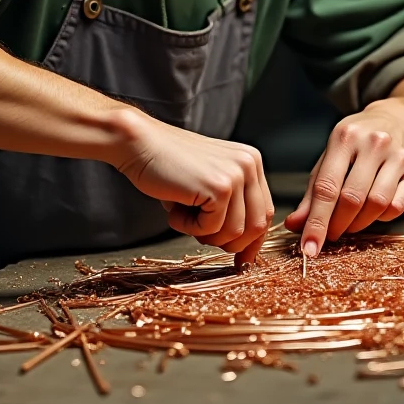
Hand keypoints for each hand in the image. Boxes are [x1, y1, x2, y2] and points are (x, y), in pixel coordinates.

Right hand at [114, 113, 274, 263]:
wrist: (139, 143)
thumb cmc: (167, 166)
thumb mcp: (209, 182)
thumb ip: (231, 206)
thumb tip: (245, 251)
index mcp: (250, 161)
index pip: (264, 212)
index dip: (253, 241)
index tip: (240, 259)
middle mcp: (249, 164)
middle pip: (257, 226)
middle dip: (230, 243)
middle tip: (200, 234)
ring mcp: (237, 174)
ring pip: (234, 233)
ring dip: (204, 234)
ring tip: (182, 213)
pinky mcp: (219, 186)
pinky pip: (212, 229)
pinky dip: (189, 228)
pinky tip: (174, 208)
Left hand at [284, 100, 403, 256]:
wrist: (399, 119)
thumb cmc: (357, 142)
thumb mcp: (330, 157)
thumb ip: (313, 192)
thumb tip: (294, 225)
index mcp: (344, 137)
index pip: (326, 186)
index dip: (316, 221)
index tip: (308, 248)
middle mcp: (373, 143)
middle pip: (352, 198)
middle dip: (337, 225)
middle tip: (329, 235)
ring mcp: (398, 156)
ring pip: (377, 204)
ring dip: (359, 224)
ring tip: (349, 224)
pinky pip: (397, 206)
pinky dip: (381, 218)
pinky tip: (372, 212)